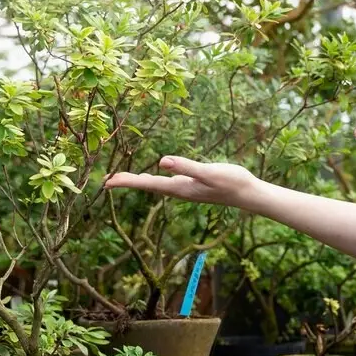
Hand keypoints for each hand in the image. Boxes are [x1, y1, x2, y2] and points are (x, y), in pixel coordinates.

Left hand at [104, 156, 258, 207]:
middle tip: (106, 180)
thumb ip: (186, 166)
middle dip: (127, 182)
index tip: (107, 181)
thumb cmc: (231, 182)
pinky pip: (165, 183)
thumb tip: (162, 161)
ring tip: (123, 179)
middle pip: (147, 185)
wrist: (248, 194)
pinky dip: (153, 179)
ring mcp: (186, 189)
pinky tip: (152, 176)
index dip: (126, 181)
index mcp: (180, 187)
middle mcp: (179, 190)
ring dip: (138, 181)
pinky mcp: (192, 185)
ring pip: (155, 185)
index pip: (147, 183)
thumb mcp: (209, 172)